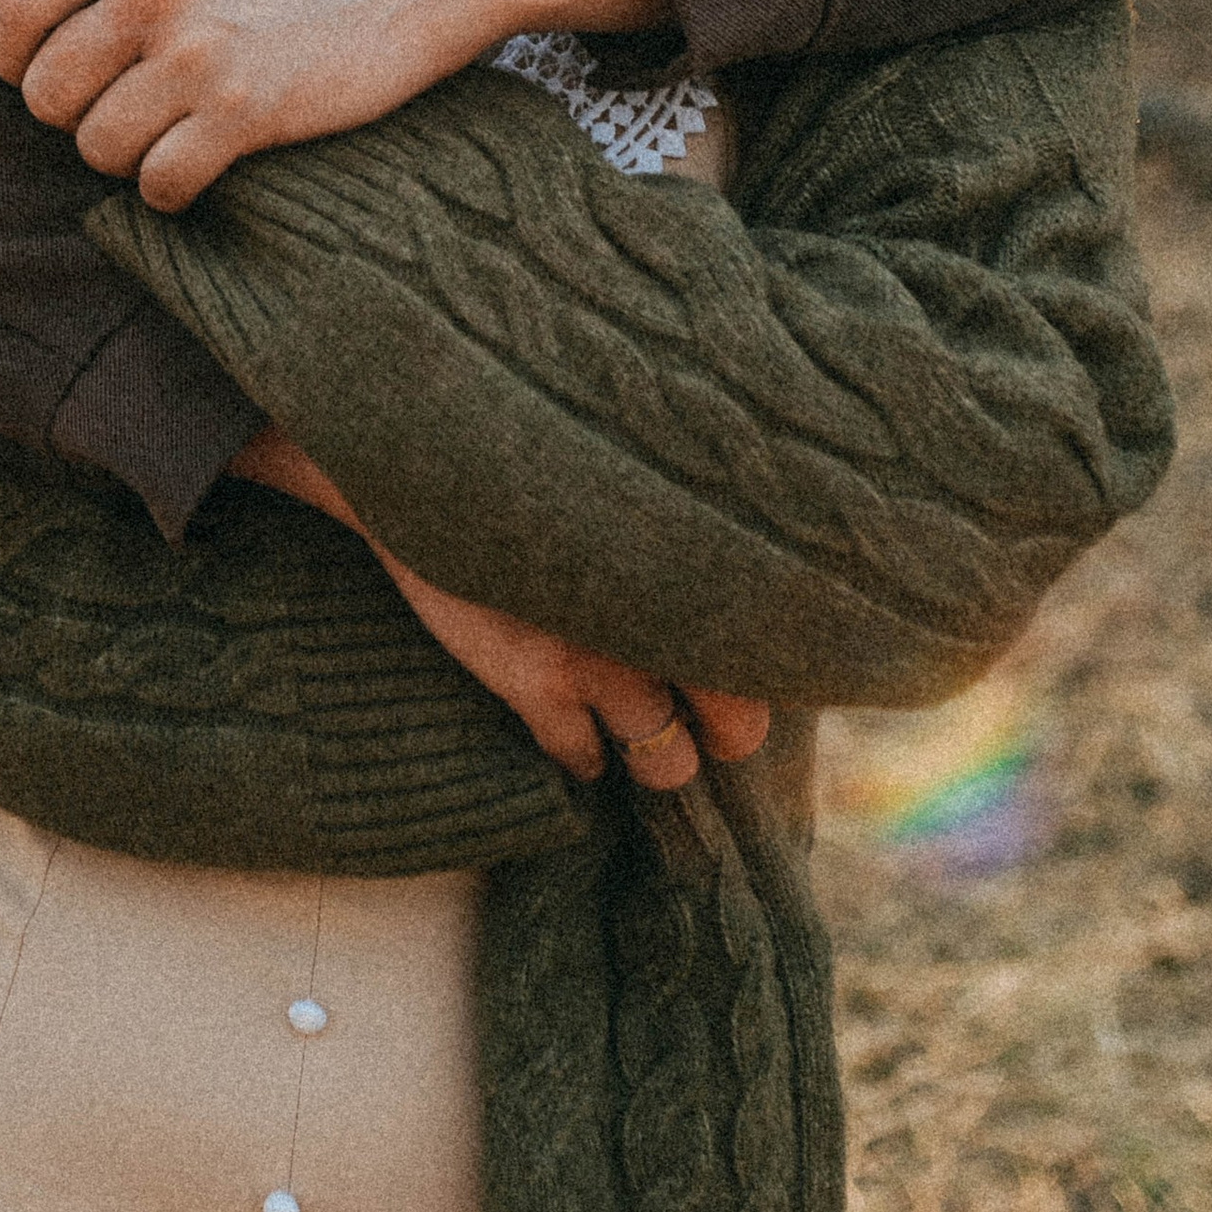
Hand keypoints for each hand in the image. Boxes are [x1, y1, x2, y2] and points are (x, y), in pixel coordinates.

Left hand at [0, 0, 661, 210]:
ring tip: (157, 139)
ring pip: (94, 145)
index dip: (9, 47)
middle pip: (45, 89)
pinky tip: (193, 171)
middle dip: (70, 112)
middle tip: (111, 109)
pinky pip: (157, 183)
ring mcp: (199, 51)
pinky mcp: (246, 112)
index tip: (30, 67)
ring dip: (121, 155)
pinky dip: (167, 190)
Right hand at [229, 430, 765, 791]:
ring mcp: (603, 655)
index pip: (775, 658)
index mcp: (704, 557)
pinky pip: (582, 759)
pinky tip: (559, 709)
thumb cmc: (548, 450)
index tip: (733, 666)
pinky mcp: (535, 682)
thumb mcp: (636, 477)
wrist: (436, 446)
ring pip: (666, 764)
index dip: (759, 674)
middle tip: (692, 713)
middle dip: (719, 732)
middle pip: (740, 729)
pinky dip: (574, 746)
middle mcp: (668, 614)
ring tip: (627, 718)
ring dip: (652, 751)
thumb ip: (691, 530)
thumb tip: (737, 582)